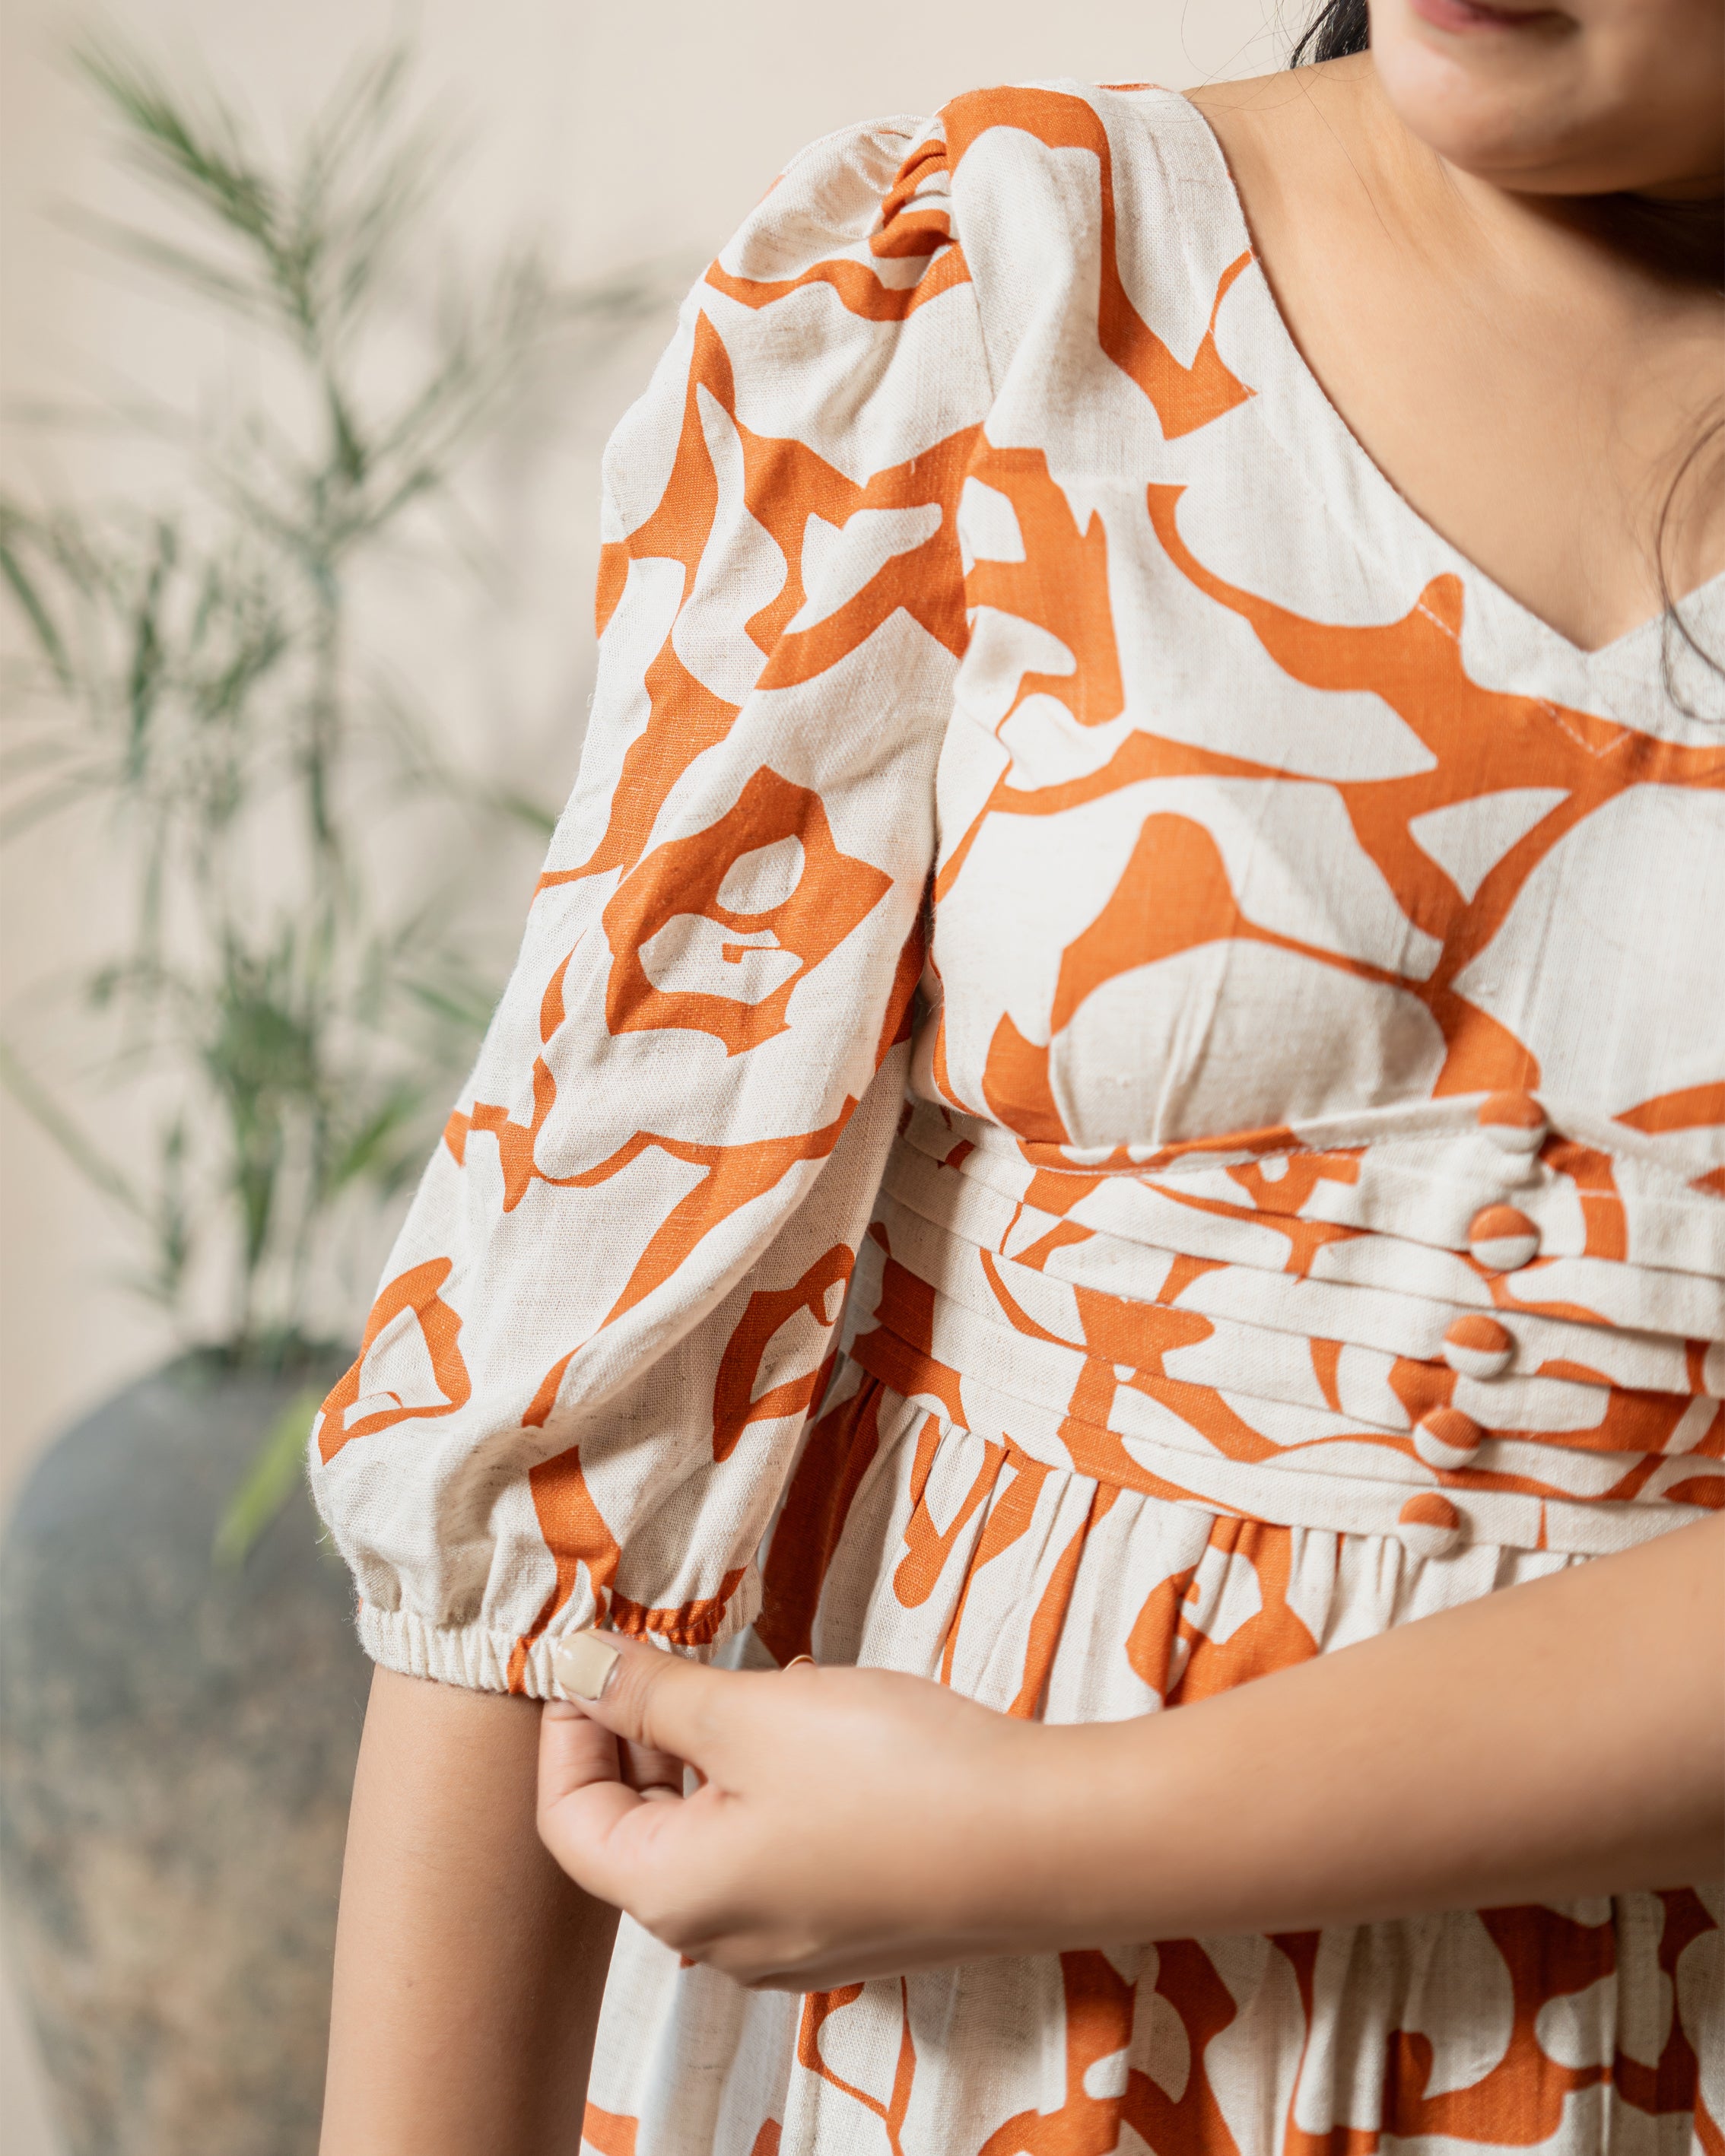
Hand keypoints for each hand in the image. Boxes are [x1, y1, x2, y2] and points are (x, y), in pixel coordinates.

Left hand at [535, 1637, 1060, 1989]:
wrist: (1045, 1843)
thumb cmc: (895, 1780)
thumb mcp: (750, 1714)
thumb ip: (650, 1693)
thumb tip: (571, 1668)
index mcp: (673, 1898)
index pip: (568, 1819)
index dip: (568, 1728)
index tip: (594, 1653)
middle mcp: (719, 1940)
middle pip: (634, 1830)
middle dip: (641, 1733)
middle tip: (670, 1649)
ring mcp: (789, 1940)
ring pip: (707, 1834)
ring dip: (708, 1750)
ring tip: (751, 1676)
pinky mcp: (847, 1922)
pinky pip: (771, 1848)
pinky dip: (766, 1780)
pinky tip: (813, 1721)